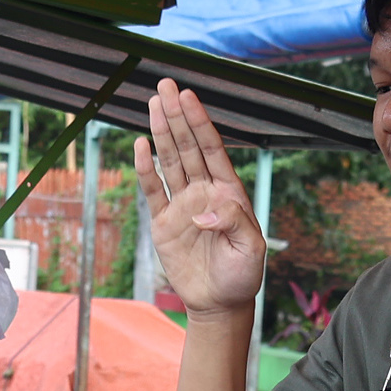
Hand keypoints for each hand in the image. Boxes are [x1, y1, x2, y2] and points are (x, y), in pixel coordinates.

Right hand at [134, 78, 264, 316]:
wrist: (220, 303)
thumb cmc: (242, 275)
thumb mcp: (250, 249)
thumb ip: (233, 222)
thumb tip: (204, 210)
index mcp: (228, 193)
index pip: (211, 150)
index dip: (200, 122)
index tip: (189, 97)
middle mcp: (204, 192)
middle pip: (187, 147)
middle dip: (177, 116)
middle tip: (165, 87)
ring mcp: (183, 205)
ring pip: (169, 161)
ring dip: (161, 133)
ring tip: (153, 104)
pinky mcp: (164, 223)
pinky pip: (153, 190)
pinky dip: (145, 169)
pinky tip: (140, 145)